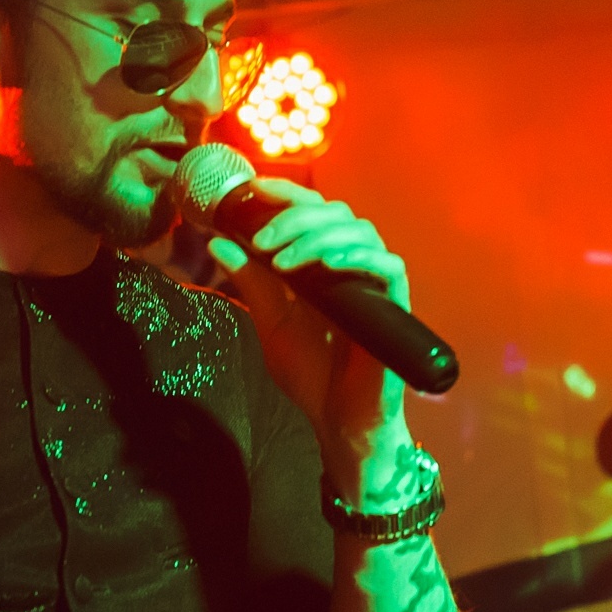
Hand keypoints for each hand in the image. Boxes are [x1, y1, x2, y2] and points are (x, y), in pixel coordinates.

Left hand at [206, 178, 412, 468]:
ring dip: (316, 237)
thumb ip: (251, 282)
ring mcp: (374, 284)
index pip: (312, 212)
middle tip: (261, 239)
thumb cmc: (311, 374)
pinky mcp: (393, 306)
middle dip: (294, 218)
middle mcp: (352, 266)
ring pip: (360, 232)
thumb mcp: (270, 322)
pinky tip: (326, 266)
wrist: (337, 421)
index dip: (287, 194)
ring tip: (282, 259)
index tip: (254, 190)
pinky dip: (355, 257)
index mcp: (323, 264)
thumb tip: (218, 242)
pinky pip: (387, 266)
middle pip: (335, 214)